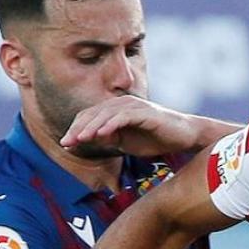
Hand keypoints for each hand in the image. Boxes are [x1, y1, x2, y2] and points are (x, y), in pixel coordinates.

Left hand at [60, 96, 201, 156]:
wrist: (183, 137)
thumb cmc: (154, 139)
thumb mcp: (125, 143)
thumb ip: (106, 140)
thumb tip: (84, 141)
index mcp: (115, 110)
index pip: (89, 117)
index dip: (75, 129)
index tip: (65, 145)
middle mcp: (122, 103)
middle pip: (93, 114)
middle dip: (78, 129)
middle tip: (66, 142)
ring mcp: (133, 106)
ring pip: (105, 114)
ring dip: (91, 127)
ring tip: (80, 139)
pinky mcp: (145, 111)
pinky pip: (123, 117)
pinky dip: (111, 125)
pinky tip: (101, 134)